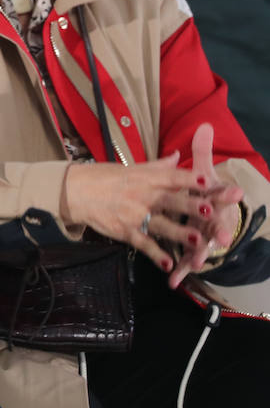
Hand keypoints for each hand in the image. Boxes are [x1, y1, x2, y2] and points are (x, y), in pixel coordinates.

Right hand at [60, 153, 208, 276]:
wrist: (73, 191)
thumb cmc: (102, 177)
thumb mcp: (129, 167)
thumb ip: (157, 166)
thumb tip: (177, 155)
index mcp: (144, 178)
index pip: (169, 176)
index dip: (187, 179)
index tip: (206, 181)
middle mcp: (141, 195)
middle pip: (169, 201)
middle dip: (189, 206)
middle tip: (209, 210)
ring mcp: (133, 215)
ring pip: (160, 225)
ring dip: (179, 233)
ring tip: (198, 240)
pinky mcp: (124, 231)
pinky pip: (143, 244)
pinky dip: (156, 254)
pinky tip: (169, 264)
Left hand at [165, 124, 244, 285]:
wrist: (208, 214)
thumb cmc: (203, 192)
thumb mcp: (202, 172)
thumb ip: (202, 152)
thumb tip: (205, 125)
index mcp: (214, 200)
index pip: (224, 195)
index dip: (229, 193)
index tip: (236, 192)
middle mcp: (212, 220)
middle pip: (217, 224)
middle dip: (220, 229)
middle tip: (224, 236)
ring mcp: (203, 238)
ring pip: (203, 247)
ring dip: (200, 254)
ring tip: (195, 263)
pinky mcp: (191, 251)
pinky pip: (183, 262)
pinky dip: (178, 272)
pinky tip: (172, 282)